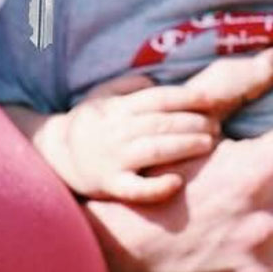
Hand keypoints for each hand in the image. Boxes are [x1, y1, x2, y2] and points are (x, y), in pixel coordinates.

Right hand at [47, 75, 221, 203]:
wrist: (55, 154)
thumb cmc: (90, 122)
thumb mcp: (104, 94)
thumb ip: (131, 85)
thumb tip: (158, 82)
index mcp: (119, 107)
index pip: (158, 99)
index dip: (186, 98)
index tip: (210, 100)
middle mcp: (118, 131)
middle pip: (161, 123)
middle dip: (193, 123)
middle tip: (217, 125)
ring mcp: (115, 159)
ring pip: (155, 151)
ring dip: (184, 146)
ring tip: (208, 144)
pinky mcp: (111, 185)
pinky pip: (135, 189)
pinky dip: (156, 187)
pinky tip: (176, 182)